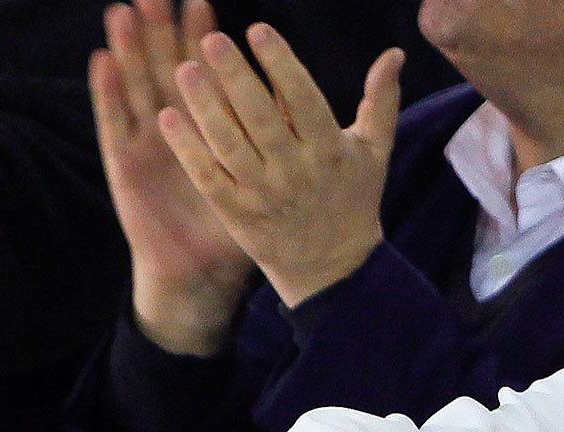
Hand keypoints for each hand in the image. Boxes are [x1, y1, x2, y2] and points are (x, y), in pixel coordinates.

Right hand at [91, 0, 253, 356]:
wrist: (202, 274)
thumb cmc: (242, 226)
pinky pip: (115, 124)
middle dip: (166, 31)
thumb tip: (303, 98)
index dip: (203, 39)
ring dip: (131, 49)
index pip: (208, 74)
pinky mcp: (126, 166)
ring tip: (127, 10)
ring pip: (138, 86)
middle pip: (167, 69)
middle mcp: (176, 128)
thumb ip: (283, 136)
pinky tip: (103, 60)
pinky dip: (108, 93)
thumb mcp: (267, 176)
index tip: (205, 4)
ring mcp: (148, 144)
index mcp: (212, 128)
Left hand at [159, 25, 402, 307]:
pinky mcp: (238, 214)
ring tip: (185, 70)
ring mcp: (264, 195)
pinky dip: (188, 150)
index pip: (303, 99)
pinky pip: (208, 178)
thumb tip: (395, 54)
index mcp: (330, 151)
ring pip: (230, 145)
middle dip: (236, 77)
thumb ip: (381, 100)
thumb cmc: (353, 199)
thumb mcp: (374, 152)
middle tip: (212, 40)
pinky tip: (168, 118)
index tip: (258, 29)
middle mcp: (296, 172)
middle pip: (261, 118)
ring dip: (205, 107)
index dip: (281, 64)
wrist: (333, 268)